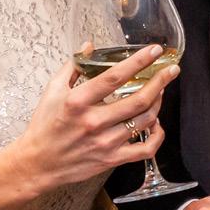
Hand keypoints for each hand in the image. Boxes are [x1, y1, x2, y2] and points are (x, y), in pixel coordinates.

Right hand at [13, 44, 175, 191]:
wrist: (38, 163)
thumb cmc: (45, 125)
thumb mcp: (52, 91)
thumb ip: (73, 66)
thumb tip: (89, 45)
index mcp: (78, 101)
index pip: (114, 77)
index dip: (138, 62)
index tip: (154, 50)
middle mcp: (94, 122)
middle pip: (138, 100)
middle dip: (160, 81)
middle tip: (172, 70)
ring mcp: (105, 142)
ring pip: (145, 121)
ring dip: (158, 103)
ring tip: (161, 91)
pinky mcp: (112, 159)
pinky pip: (145, 149)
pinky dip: (157, 136)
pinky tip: (157, 124)